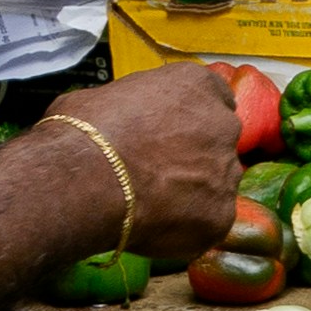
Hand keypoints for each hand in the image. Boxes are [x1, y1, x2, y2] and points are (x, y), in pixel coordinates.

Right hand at [70, 62, 248, 272]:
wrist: (84, 180)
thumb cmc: (83, 132)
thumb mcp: (103, 98)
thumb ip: (134, 107)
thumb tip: (123, 123)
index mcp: (196, 85)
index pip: (212, 97)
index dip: (189, 118)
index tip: (169, 133)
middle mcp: (223, 124)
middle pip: (218, 141)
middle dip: (195, 155)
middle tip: (158, 171)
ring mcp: (227, 171)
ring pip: (217, 183)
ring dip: (193, 192)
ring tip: (151, 203)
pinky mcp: (222, 214)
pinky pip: (209, 221)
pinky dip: (187, 226)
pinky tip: (155, 226)